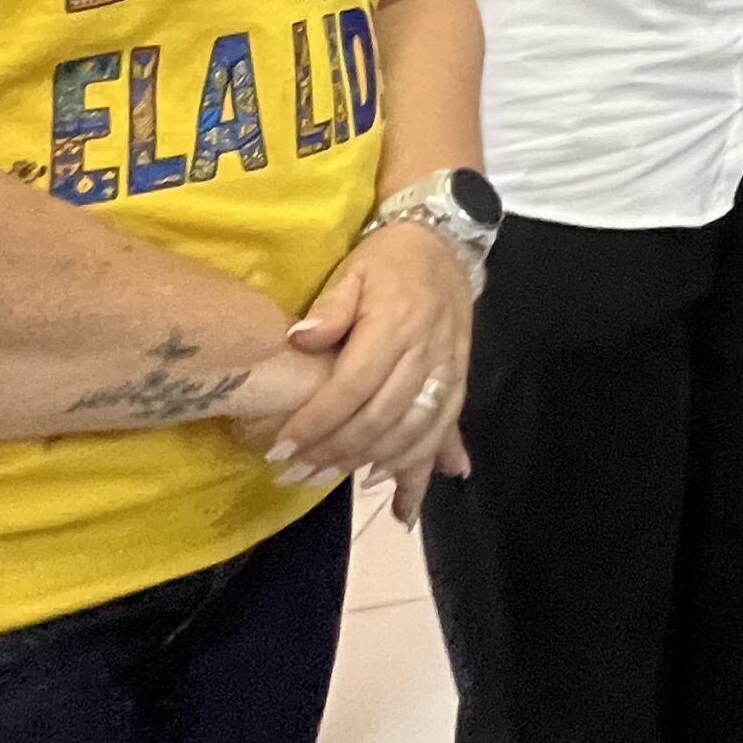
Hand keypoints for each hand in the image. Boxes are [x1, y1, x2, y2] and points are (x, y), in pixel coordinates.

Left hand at [262, 223, 473, 500]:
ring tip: (335, 482)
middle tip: (296, 474)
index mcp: (395, 324)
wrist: (445, 244)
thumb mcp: (352, 269)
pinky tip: (405, 499)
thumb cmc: (388, 258)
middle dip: (337, 452)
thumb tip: (299, 340)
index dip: (318, 422)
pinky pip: (444, 430)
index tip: (282, 448)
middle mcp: (426, 352)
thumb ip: (329, 306)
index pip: (353, 385)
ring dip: (375, 464)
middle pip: (381, 417)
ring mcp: (447, 369)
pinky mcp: (459, 380)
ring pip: (414, 431)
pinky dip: (424, 466)